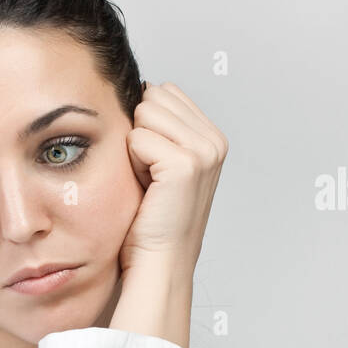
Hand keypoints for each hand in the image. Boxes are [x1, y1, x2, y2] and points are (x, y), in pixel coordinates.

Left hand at [121, 81, 228, 274]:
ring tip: (148, 180)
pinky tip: (147, 187)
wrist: (158, 260)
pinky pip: (137, 137)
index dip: (146, 126)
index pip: (164, 92)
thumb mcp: (160, 161)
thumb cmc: (151, 219)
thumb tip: (143, 87)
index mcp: (212, 137)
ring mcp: (204, 151)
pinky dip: (132, 162)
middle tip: (149, 174)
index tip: (154, 165)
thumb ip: (161, 124)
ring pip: (144, 114)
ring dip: (135, 147)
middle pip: (154, 97)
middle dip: (140, 132)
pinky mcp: (186, 164)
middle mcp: (214, 141)